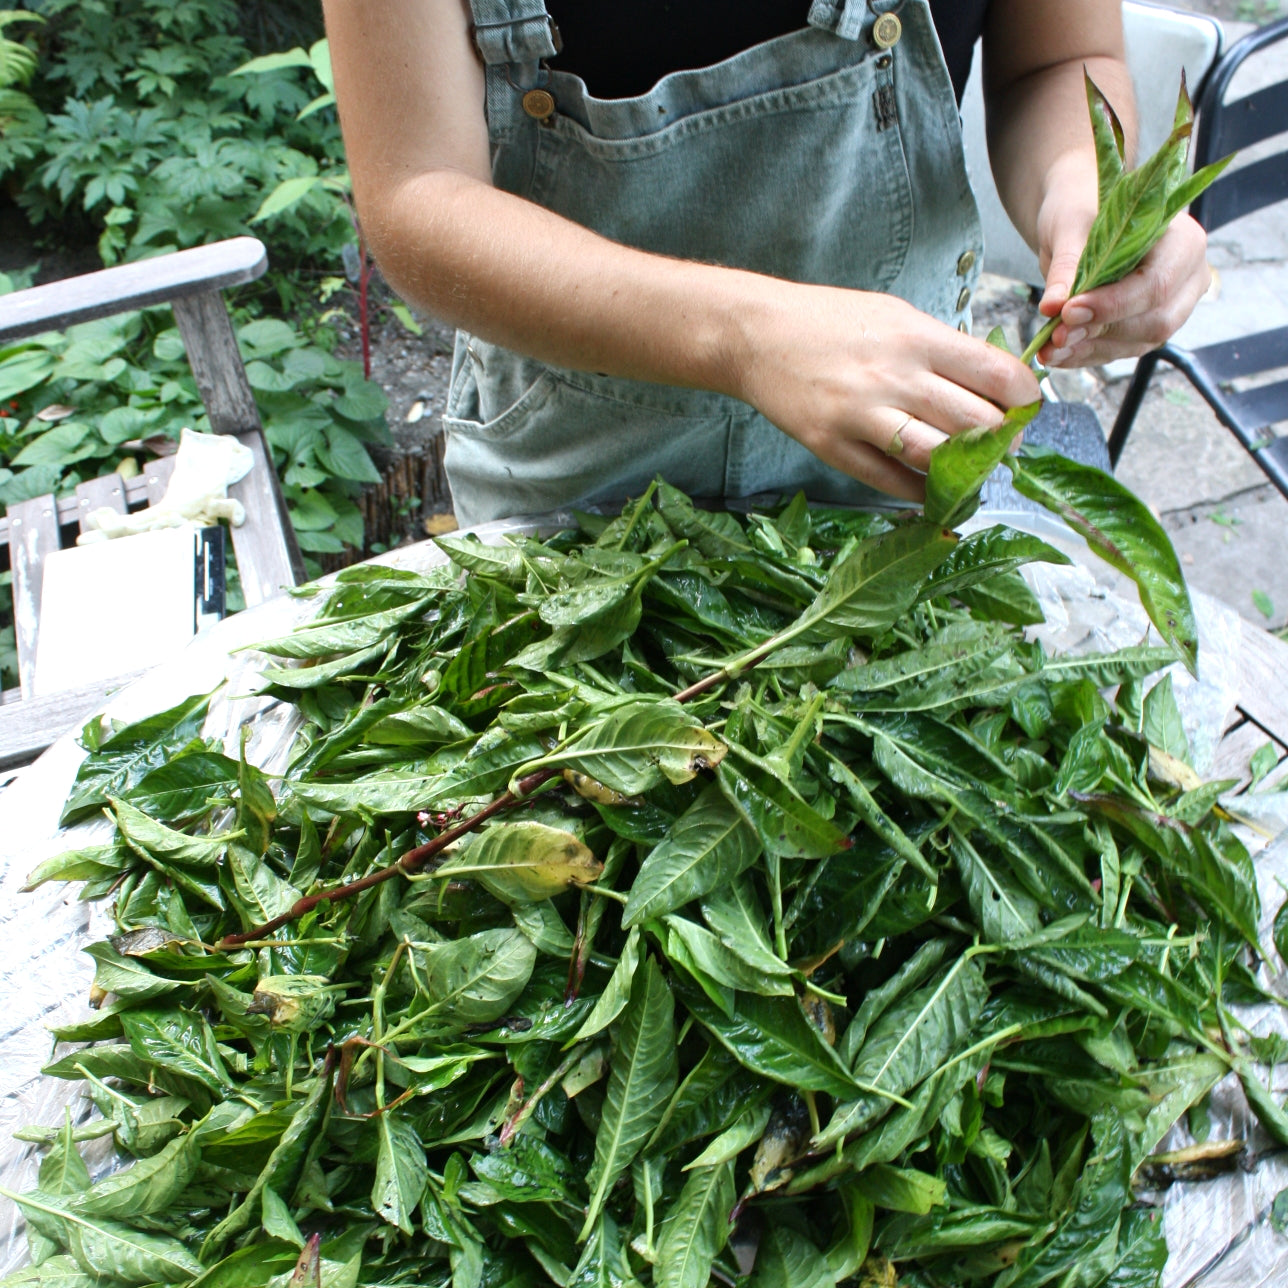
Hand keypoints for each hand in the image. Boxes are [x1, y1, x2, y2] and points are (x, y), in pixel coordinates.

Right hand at [728, 285, 1040, 501]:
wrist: (756, 334)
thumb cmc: (829, 321)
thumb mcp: (896, 316)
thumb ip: (942, 349)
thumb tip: (992, 383)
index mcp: (918, 338)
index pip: (998, 375)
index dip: (1025, 401)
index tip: (1024, 412)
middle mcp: (895, 376)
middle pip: (976, 424)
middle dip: (1000, 443)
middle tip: (1000, 449)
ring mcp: (861, 414)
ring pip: (937, 458)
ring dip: (962, 473)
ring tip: (967, 473)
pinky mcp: (832, 445)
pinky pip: (889, 480)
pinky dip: (917, 490)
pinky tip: (926, 487)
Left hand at [1036, 196, 1211, 367]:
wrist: (1078, 220)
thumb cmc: (1082, 210)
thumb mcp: (1070, 228)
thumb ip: (1067, 267)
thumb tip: (1052, 307)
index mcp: (1183, 241)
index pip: (1158, 284)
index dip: (1114, 304)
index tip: (1069, 311)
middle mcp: (1186, 278)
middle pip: (1156, 321)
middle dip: (1101, 331)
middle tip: (1055, 334)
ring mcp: (1170, 307)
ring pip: (1137, 343)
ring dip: (1088, 349)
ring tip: (1048, 347)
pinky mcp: (1144, 329)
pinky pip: (1118, 351)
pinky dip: (1084, 355)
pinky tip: (1054, 353)